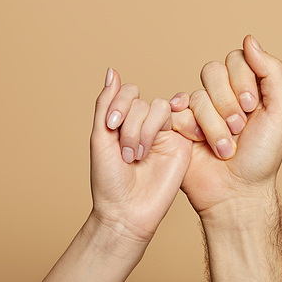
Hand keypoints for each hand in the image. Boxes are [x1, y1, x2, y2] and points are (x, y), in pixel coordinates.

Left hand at [40, 69, 192, 281]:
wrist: (127, 211)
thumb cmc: (109, 179)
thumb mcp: (100, 137)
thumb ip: (106, 103)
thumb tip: (112, 71)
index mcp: (125, 121)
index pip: (128, 92)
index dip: (119, 103)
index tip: (110, 128)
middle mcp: (145, 124)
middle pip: (141, 101)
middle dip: (129, 126)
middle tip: (125, 154)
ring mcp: (164, 133)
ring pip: (158, 106)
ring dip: (143, 130)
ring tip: (138, 156)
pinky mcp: (181, 143)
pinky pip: (177, 117)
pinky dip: (158, 128)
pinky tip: (151, 147)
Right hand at [171, 35, 281, 216]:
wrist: (237, 191)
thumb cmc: (263, 155)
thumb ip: (272, 71)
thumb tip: (249, 39)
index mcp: (245, 86)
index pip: (236, 59)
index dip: (243, 81)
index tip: (254, 108)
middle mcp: (220, 94)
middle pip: (212, 71)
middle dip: (228, 104)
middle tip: (240, 128)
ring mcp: (198, 109)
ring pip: (197, 96)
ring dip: (214, 126)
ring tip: (225, 148)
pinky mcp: (179, 124)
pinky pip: (177, 112)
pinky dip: (192, 130)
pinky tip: (200, 144)